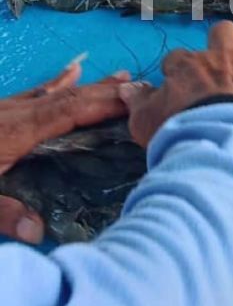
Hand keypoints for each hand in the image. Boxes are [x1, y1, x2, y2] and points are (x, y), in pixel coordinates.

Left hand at [0, 63, 129, 243]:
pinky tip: (69, 72)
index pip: (69, 111)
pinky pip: (34, 93)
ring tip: (121, 75)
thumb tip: (40, 232)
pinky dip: (56, 84)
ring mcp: (3, 110)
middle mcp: (13, 114)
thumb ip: (3, 213)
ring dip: (90, 85)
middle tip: (145, 86)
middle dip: (107, 90)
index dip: (104, 103)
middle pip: (68, 97)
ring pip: (54, 92)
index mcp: (14, 132)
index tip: (138, 97)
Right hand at [119, 22, 232, 145]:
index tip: (185, 85)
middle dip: (226, 43)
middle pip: (224, 31)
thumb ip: (139, 103)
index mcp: (189, 66)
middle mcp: (223, 56)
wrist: (223, 142)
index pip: (180, 58)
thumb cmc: (181, 133)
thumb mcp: (146, 122)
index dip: (183, 71)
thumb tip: (126, 89)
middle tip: (228, 65)